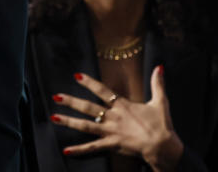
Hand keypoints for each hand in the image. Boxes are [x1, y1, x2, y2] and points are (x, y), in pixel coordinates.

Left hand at [50, 68, 183, 171]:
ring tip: (54, 118)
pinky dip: (79, 149)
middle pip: (88, 108)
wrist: (163, 147)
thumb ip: (157, 84)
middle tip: (56, 97)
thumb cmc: (161, 125)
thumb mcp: (160, 102)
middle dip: (71, 102)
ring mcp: (111, 132)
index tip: (76, 76)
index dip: (89, 83)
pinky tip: (66, 150)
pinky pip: (93, 147)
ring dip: (69, 121)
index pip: (102, 91)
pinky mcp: (111, 145)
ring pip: (86, 126)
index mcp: (123, 106)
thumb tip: (160, 67)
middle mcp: (113, 117)